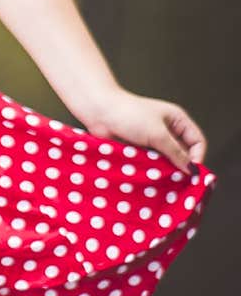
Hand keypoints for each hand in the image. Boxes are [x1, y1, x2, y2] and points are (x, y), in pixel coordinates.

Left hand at [78, 87, 206, 173]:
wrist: (99, 112)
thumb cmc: (129, 115)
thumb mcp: (158, 134)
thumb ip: (176, 152)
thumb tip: (192, 170)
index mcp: (177, 120)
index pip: (197, 141)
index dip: (197, 157)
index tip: (191, 173)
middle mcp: (167, 130)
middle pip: (183, 153)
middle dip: (182, 167)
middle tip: (180, 183)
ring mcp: (153, 139)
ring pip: (167, 160)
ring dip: (166, 171)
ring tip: (165, 183)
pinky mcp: (140, 148)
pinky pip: (152, 163)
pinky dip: (153, 171)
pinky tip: (152, 181)